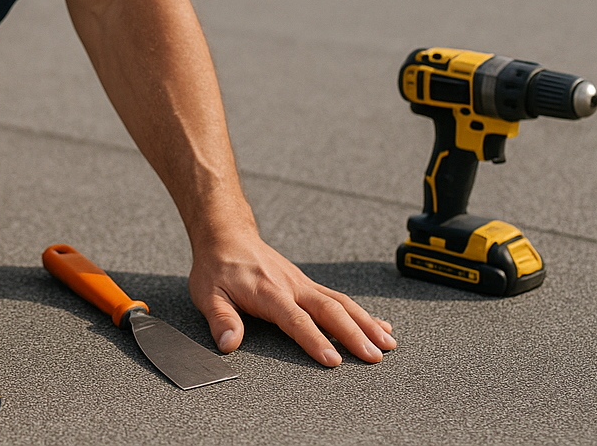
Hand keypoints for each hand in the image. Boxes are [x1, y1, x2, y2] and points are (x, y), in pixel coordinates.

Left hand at [189, 234, 395, 366]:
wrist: (226, 235)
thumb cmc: (217, 267)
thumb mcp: (208, 294)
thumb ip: (221, 320)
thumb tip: (229, 344)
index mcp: (269, 292)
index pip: (297, 321)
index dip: (316, 341)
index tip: (335, 361)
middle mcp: (292, 286)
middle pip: (330, 310)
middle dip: (356, 334)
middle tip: (376, 356)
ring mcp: (302, 284)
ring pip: (341, 302)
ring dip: (366, 323)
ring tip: (388, 344)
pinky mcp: (306, 283)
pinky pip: (338, 298)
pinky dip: (361, 312)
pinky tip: (379, 325)